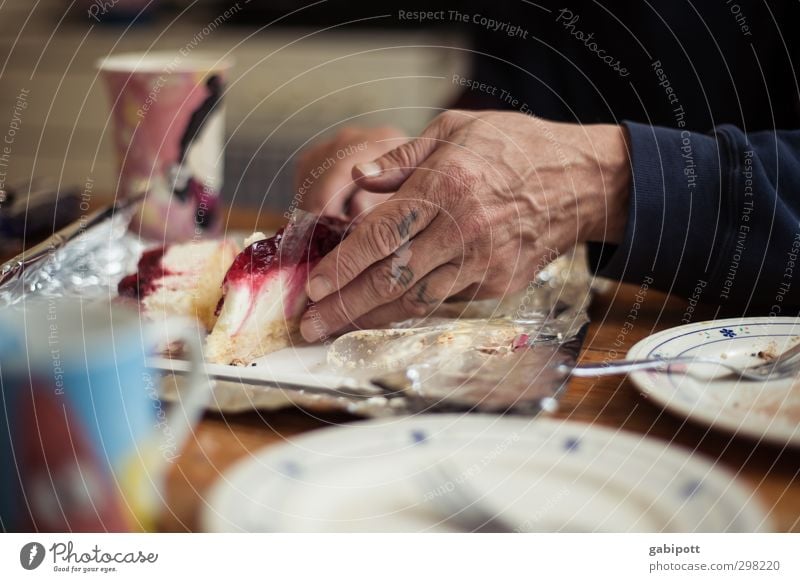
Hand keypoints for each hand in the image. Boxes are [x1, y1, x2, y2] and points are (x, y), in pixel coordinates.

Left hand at [300, 110, 629, 340]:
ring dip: (371, 318)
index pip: (380, 235)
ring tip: (336, 329)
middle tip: (310, 325)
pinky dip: (413, 308)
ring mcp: (482, 262)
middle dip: (344, 306)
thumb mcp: (455, 130)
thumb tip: (359, 179)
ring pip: (416, 301)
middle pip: (391, 279)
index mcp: (443, 186)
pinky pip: (446, 300)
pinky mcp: (498, 284)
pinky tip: (385, 313)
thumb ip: (402, 157)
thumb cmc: (515, 148)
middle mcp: (461, 229)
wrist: (579, 181)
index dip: (342, 266)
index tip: (314, 286)